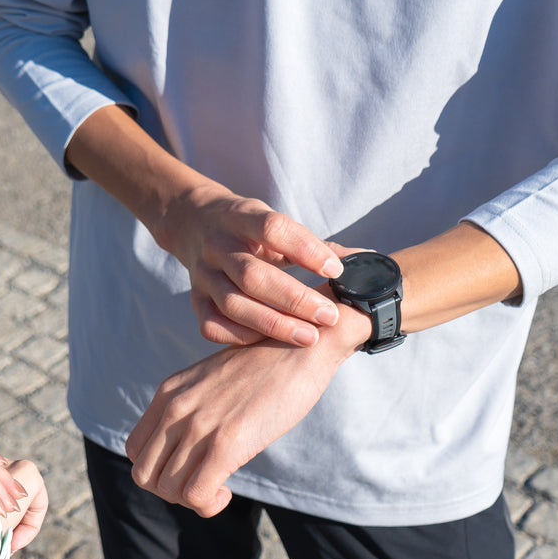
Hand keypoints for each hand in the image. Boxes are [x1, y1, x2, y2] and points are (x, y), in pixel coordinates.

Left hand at [125, 302, 369, 515]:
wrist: (302, 346)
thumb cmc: (266, 367)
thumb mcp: (213, 380)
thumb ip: (193, 406)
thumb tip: (191, 443)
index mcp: (168, 393)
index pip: (134, 449)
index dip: (155, 470)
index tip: (187, 469)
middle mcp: (176, 408)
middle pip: (144, 475)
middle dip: (171, 491)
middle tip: (203, 484)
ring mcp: (199, 425)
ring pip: (167, 490)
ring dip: (191, 501)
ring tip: (218, 488)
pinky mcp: (226, 443)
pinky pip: (195, 495)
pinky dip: (207, 504)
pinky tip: (227, 491)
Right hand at [160, 182, 344, 345]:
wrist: (195, 224)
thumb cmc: (249, 229)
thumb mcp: (275, 224)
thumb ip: (313, 245)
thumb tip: (363, 262)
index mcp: (240, 216)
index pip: (272, 229)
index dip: (306, 250)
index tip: (336, 271)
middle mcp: (217, 246)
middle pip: (252, 275)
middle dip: (294, 299)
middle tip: (329, 316)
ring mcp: (201, 275)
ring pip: (233, 304)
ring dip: (274, 324)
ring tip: (310, 337)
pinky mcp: (195, 300)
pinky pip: (212, 325)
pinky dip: (241, 336)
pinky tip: (268, 342)